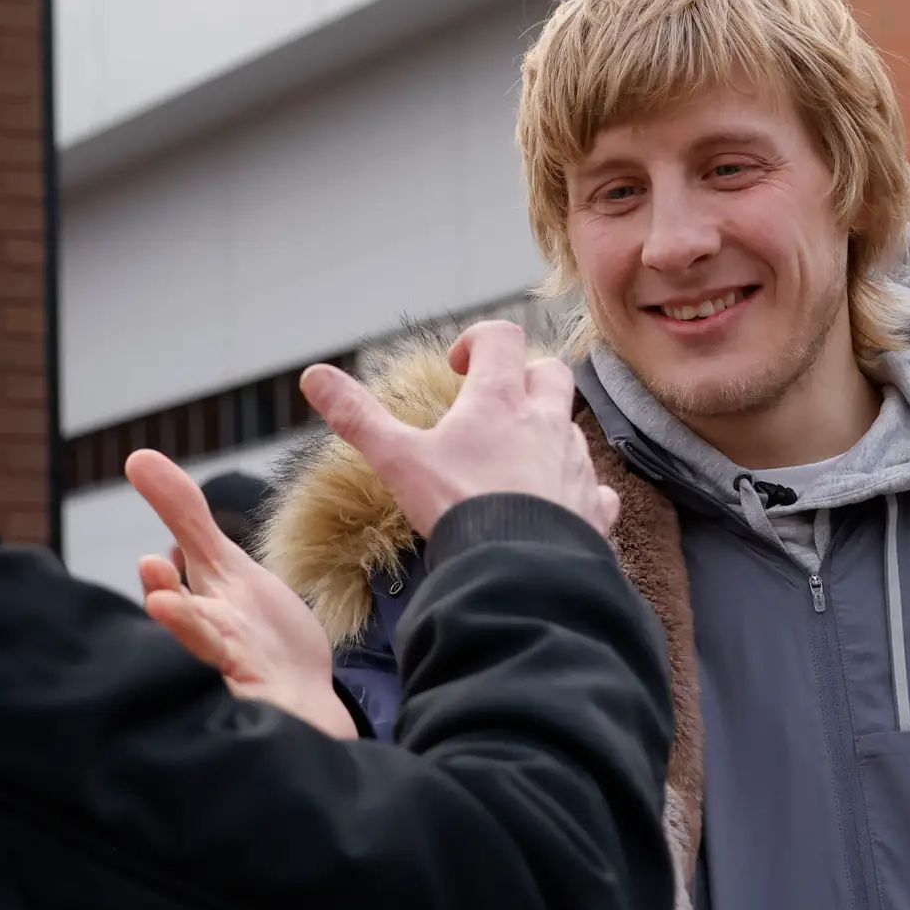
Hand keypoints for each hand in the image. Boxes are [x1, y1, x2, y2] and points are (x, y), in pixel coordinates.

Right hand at [129, 449, 354, 739]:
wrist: (299, 697)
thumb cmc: (254, 631)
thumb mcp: (222, 567)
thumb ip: (184, 517)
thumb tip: (136, 457)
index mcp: (200, 611)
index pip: (175, 597)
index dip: (163, 585)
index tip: (153, 566)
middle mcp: (214, 647)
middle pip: (193, 635)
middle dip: (179, 619)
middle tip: (160, 600)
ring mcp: (245, 678)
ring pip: (223, 668)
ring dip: (209, 653)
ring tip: (189, 634)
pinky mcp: (276, 704)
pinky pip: (268, 705)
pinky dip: (265, 702)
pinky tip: (266, 699)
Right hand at [301, 319, 620, 541]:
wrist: (518, 572)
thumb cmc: (459, 509)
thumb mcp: (398, 459)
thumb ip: (357, 417)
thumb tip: (313, 377)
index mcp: (499, 400)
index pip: (502, 337)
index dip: (479, 341)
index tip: (457, 368)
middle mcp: (546, 422)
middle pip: (549, 373)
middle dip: (525, 379)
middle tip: (493, 406)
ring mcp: (576, 464)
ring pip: (572, 428)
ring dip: (548, 434)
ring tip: (514, 463)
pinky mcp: (594, 507)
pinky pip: (596, 487)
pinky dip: (579, 490)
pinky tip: (557, 507)